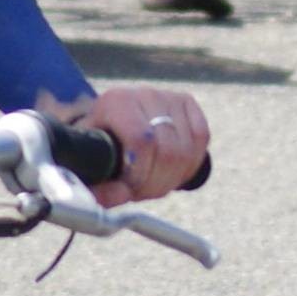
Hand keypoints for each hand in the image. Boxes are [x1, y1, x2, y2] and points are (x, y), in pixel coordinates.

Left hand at [48, 84, 208, 205]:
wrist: (114, 118)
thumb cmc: (102, 143)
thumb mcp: (95, 161)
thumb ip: (100, 182)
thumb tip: (103, 201)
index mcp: (116, 103)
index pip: (142, 141)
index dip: (141, 173)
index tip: (130, 189)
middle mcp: (144, 95)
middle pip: (169, 151)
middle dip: (157, 183)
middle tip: (142, 193)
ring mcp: (168, 97)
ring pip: (187, 150)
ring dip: (173, 178)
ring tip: (154, 184)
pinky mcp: (186, 102)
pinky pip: (202, 139)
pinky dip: (190, 163)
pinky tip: (173, 171)